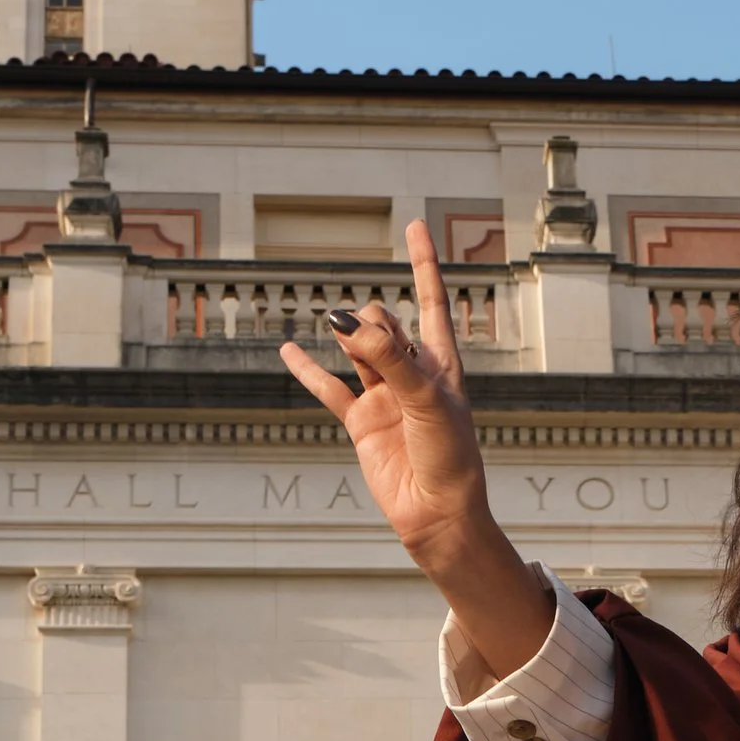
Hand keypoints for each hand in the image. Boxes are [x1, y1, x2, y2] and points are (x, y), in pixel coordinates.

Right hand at [281, 223, 551, 674]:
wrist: (437, 515)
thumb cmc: (451, 460)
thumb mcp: (428, 403)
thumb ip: (391, 361)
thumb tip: (350, 323)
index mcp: (443, 364)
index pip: (432, 301)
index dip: (423, 263)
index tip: (415, 225)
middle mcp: (413, 375)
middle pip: (385, 323)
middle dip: (373, 321)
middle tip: (367, 340)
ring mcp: (384, 397)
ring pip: (358, 348)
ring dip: (347, 335)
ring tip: (338, 326)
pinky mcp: (361, 423)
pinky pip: (329, 389)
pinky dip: (308, 369)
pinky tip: (288, 349)